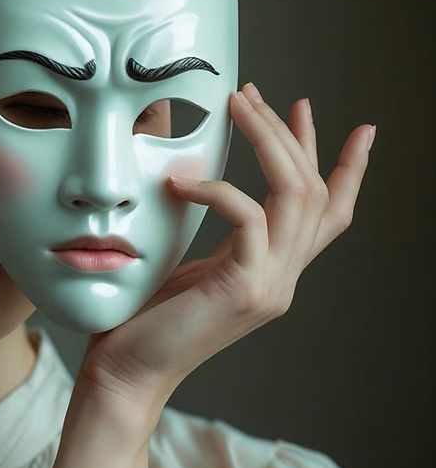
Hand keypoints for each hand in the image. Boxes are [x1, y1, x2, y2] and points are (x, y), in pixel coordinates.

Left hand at [78, 82, 374, 409]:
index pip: (326, 212)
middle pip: (315, 192)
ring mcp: (270, 286)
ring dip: (268, 141)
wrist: (123, 373)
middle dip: (290, 134)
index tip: (340, 121)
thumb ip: (216, 233)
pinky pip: (250, 218)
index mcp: (273, 269)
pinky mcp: (244, 289)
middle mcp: (282, 277)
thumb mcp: (191, 264)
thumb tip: (201, 182)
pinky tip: (184, 183)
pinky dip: (220, 189)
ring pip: (297, 195)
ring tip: (237, 105)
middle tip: (254, 94)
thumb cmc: (142, 318)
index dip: (343, 166)